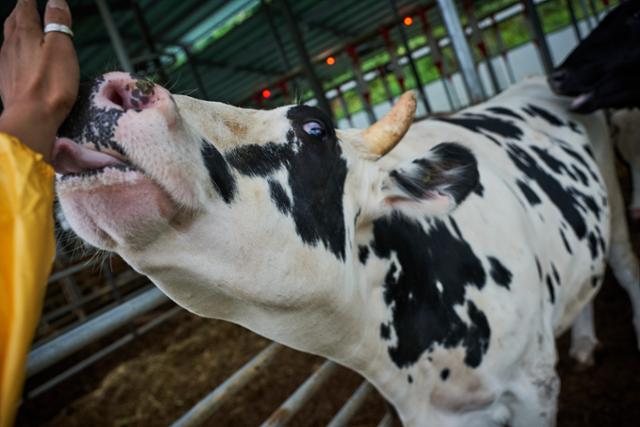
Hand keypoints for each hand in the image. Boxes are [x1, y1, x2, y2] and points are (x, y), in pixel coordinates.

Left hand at [0, 0, 78, 162]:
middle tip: (26, 6)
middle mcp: (11, 45)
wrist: (31, 117)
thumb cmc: (51, 83)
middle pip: (13, 22)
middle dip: (20, 12)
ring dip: (15, 30)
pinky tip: (18, 56)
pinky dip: (14, 50)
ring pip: (8, 39)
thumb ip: (57, 22)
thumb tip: (55, 0)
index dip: (29, 1)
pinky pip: (8, 57)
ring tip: (21, 27)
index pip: (25, 9)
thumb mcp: (61, 48)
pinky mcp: (6, 81)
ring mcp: (6, 64)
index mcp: (25, 34)